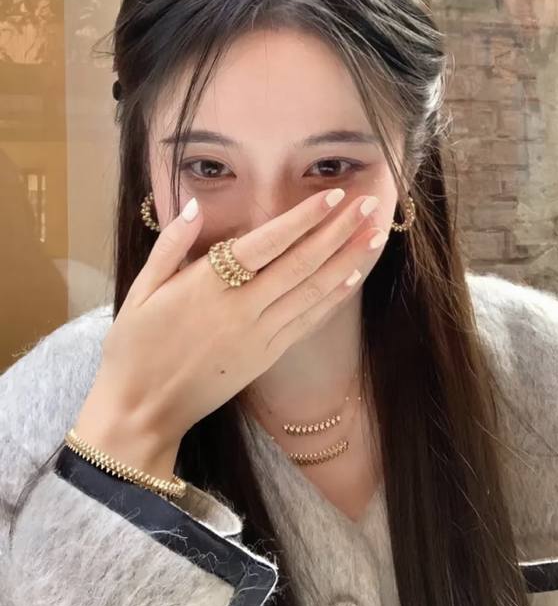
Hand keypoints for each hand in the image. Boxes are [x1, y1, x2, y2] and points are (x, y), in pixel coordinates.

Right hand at [74, 189, 388, 464]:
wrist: (141, 409)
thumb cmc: (135, 346)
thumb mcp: (140, 290)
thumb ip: (170, 245)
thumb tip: (197, 206)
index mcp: (207, 285)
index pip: (267, 243)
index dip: (303, 218)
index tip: (333, 196)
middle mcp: (241, 308)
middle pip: (300, 263)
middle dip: (338, 232)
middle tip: (370, 205)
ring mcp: (259, 335)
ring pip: (312, 291)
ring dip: (347, 261)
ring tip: (375, 236)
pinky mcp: (267, 356)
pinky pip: (307, 322)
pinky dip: (333, 299)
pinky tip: (353, 278)